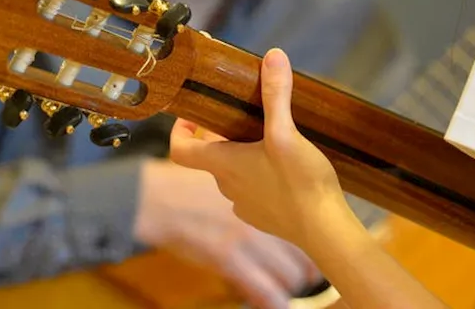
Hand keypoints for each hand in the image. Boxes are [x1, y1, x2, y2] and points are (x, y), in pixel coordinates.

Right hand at [133, 158, 320, 308]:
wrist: (160, 199)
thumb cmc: (188, 187)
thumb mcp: (222, 179)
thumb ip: (243, 191)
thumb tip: (257, 200)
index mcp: (260, 200)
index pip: (299, 223)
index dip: (311, 241)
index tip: (313, 251)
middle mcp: (260, 220)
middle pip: (299, 250)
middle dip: (306, 268)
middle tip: (309, 276)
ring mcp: (246, 241)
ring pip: (286, 272)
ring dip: (290, 284)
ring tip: (292, 291)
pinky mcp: (229, 261)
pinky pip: (261, 288)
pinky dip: (272, 299)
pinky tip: (279, 306)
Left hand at [169, 48, 355, 253]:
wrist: (323, 229)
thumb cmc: (299, 182)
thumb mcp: (286, 133)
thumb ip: (276, 95)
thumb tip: (272, 55)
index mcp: (223, 164)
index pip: (180, 150)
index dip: (179, 130)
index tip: (194, 114)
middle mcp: (227, 186)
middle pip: (211, 157)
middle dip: (222, 135)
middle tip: (245, 115)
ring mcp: (244, 205)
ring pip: (234, 174)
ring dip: (243, 156)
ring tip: (270, 139)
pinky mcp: (263, 216)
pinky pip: (253, 191)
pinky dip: (261, 177)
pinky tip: (285, 169)